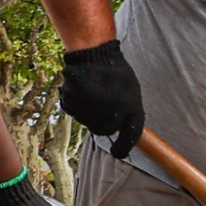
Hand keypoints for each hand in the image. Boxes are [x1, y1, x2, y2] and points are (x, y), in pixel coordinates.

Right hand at [59, 39, 143, 158]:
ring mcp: (95, 104)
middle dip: (99, 124)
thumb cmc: (114, 72)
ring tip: (90, 93)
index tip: (118, 153)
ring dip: (85, 112)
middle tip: (97, 108)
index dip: (124, 147)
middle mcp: (116, 108)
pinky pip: (72, 110)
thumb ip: (127, 111)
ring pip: (86, 121)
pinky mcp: (77, 98)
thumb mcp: (130, 90)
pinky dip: (72, 103)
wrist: (95, 52)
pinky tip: (79, 90)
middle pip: (104, 130)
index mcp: (133, 106)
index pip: (132, 134)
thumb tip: (123, 133)